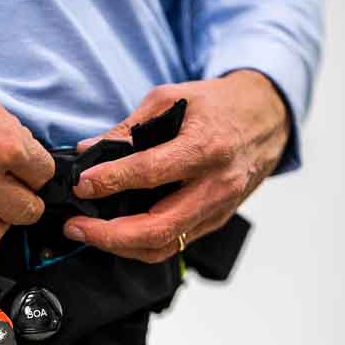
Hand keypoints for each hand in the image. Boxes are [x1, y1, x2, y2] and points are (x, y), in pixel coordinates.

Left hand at [64, 71, 290, 262]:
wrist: (268, 117)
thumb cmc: (220, 104)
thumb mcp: (173, 97)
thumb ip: (129, 127)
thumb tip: (87, 150)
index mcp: (206, 148)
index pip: (151, 172)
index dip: (111, 181)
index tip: (82, 183)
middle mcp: (215, 185)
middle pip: (157, 228)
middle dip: (108, 235)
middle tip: (75, 227)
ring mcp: (217, 209)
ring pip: (163, 246)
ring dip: (119, 247)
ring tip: (87, 233)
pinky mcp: (215, 221)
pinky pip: (173, 244)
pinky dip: (139, 245)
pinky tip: (115, 235)